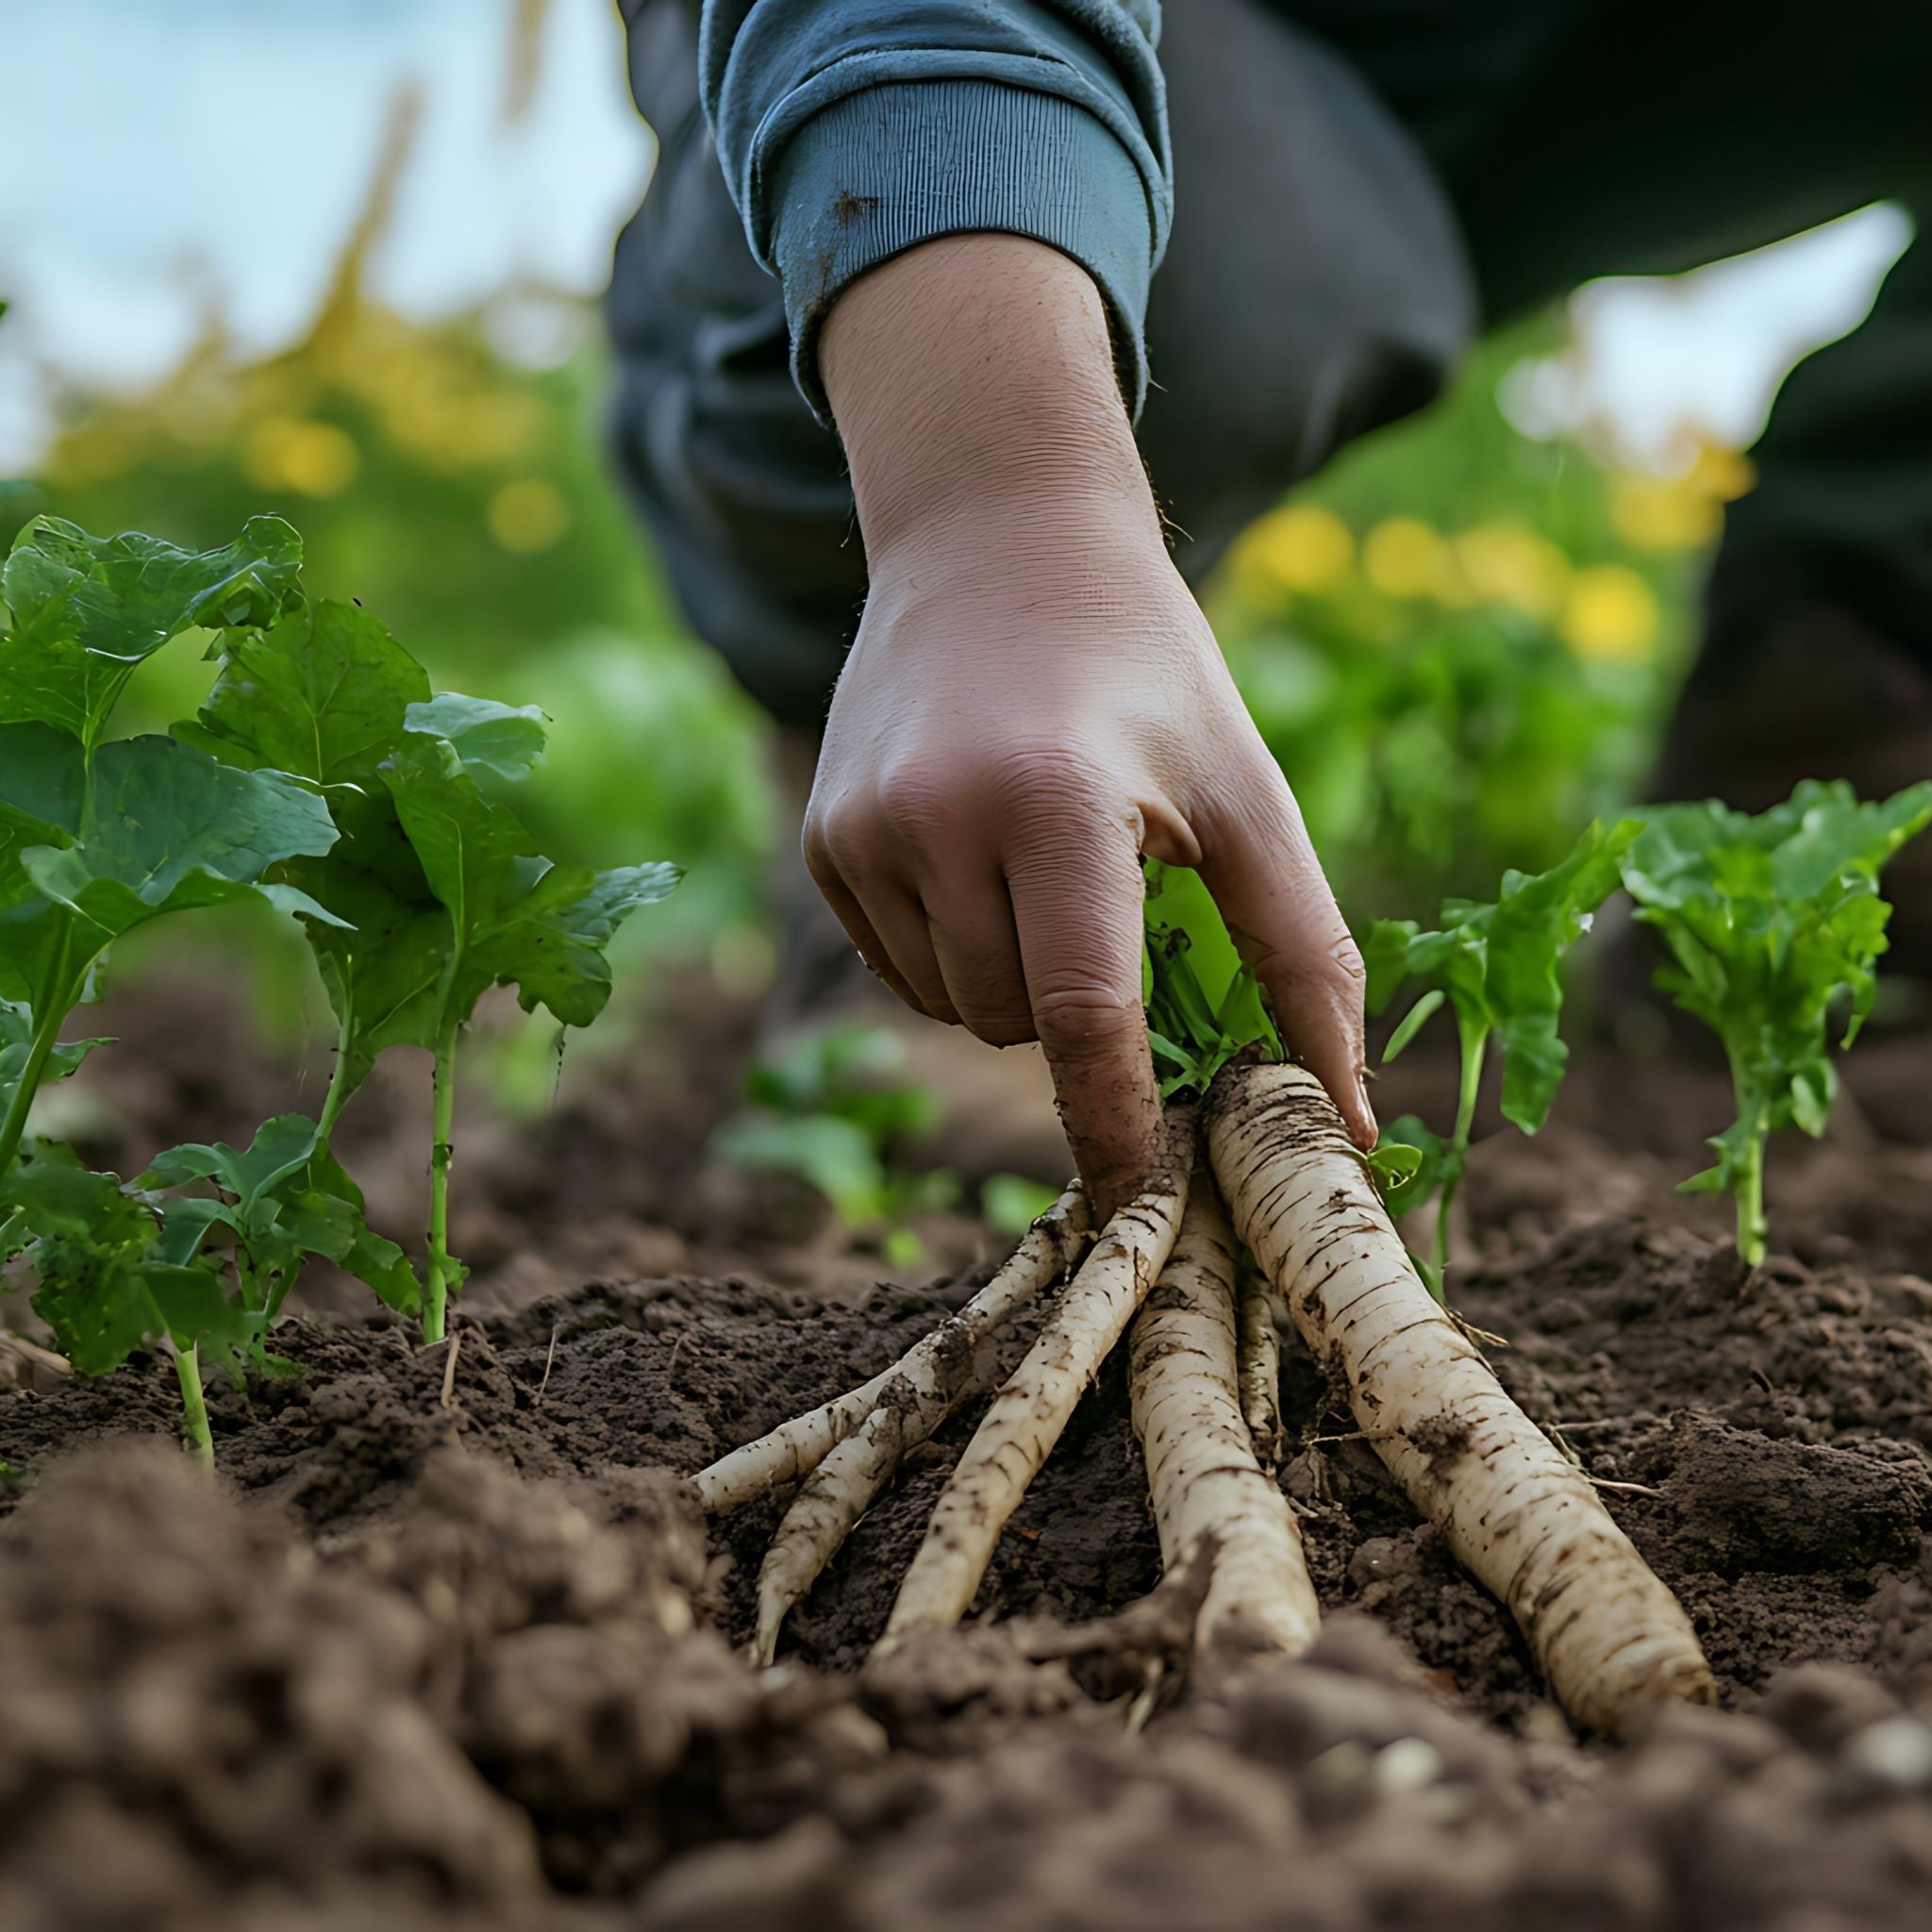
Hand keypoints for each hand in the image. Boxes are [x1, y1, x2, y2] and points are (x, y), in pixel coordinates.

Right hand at [810, 237, 1372, 1217]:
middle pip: (1019, 1023)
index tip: (1148, 1205)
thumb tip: (1351, 1124)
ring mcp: (861, 831)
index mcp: (1053, 802)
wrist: (996, 541)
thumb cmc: (1149, 674)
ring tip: (1051, 863)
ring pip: (956, 1004)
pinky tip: (984, 855)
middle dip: (1082, 1012)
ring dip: (1017, 982)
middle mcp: (934, 818)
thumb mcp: (1246, 792)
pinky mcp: (820, 839)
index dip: (1119, 1126)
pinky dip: (956, 949)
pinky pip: (900, 965)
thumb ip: (1305, 957)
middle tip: (1120, 909)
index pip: (1082, 1019)